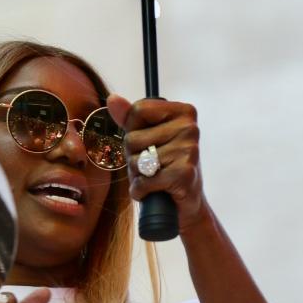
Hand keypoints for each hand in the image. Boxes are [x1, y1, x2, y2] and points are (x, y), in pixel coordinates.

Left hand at [106, 94, 211, 232]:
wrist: (184, 203)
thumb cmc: (162, 166)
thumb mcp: (145, 138)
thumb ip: (129, 117)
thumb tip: (112, 99)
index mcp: (184, 112)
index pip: (137, 110)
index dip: (133, 131)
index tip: (148, 142)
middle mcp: (190, 128)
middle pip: (133, 138)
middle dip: (134, 156)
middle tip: (152, 165)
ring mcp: (189, 150)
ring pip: (137, 161)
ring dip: (138, 175)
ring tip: (155, 177)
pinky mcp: (184, 174)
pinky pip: (143, 181)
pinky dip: (141, 190)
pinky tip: (155, 191)